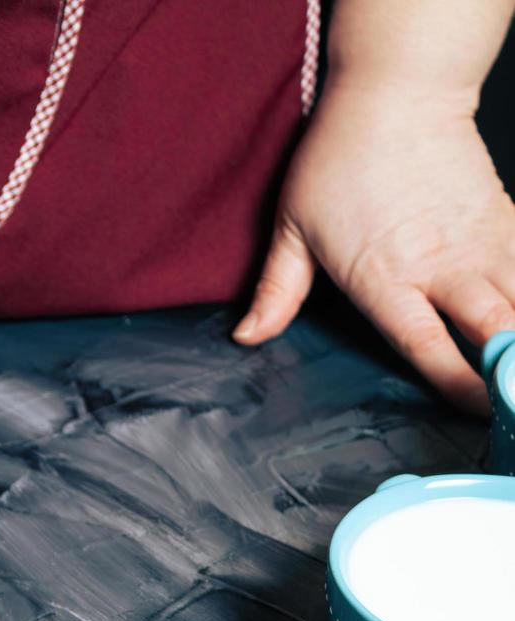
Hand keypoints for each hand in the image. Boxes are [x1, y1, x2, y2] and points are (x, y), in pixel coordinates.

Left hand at [232, 82, 514, 414]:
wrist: (397, 93)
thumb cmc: (339, 158)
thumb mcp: (292, 227)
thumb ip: (276, 291)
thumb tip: (248, 336)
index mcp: (385, 276)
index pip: (427, 344)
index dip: (457, 383)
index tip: (476, 412)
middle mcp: (443, 265)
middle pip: (497, 330)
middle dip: (513, 373)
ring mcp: (482, 241)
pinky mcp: (509, 219)